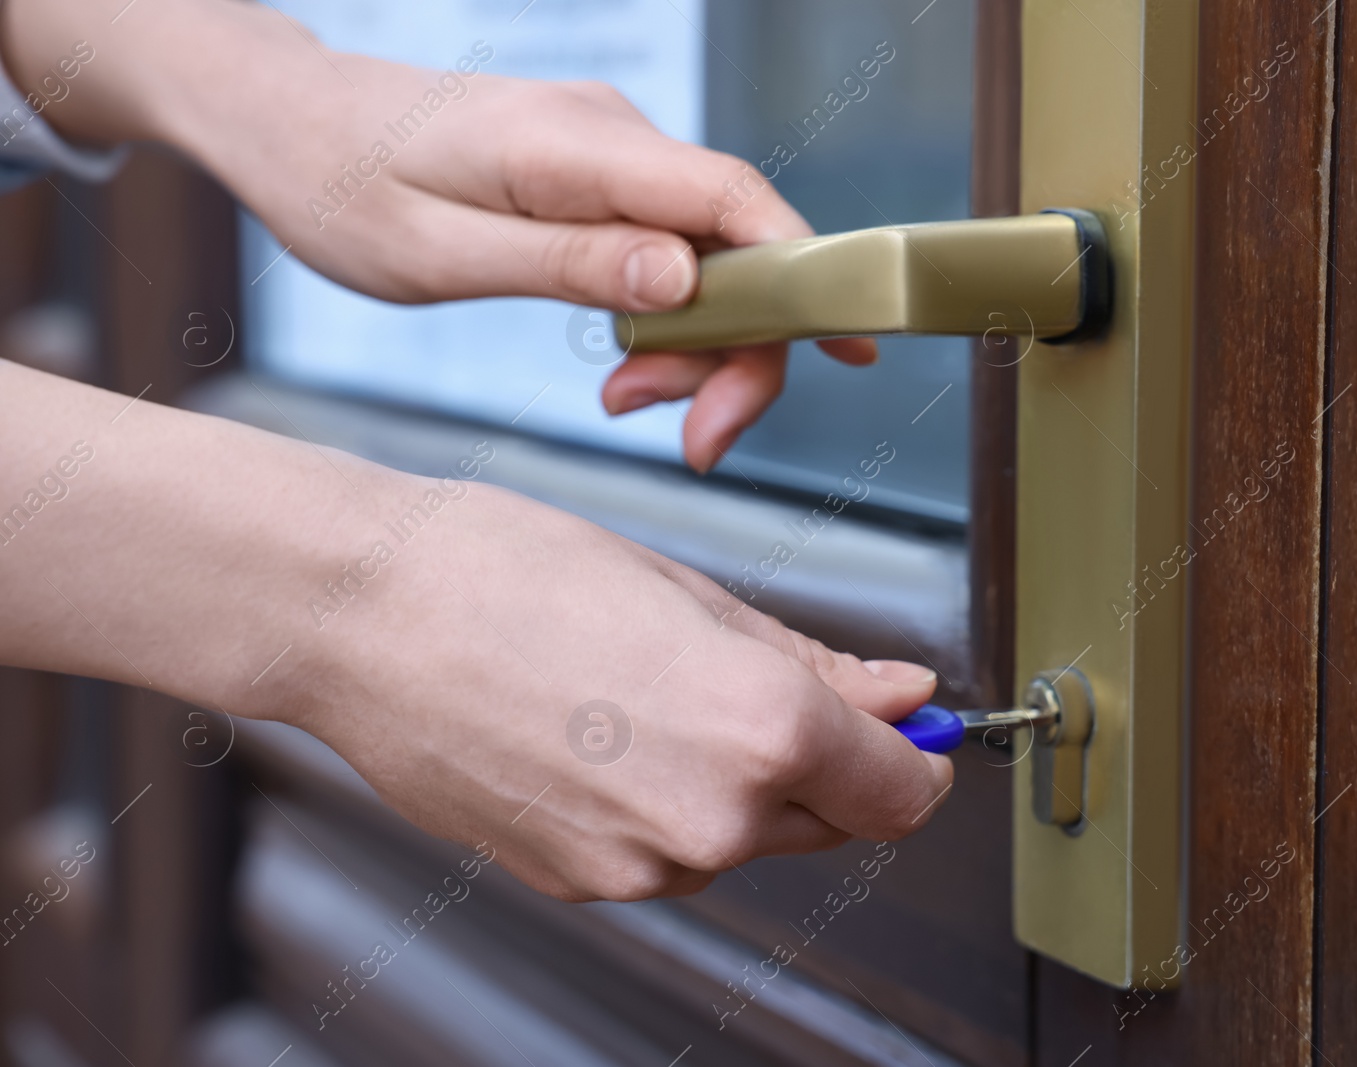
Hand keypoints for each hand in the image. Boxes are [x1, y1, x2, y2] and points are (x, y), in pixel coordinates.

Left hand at [0, 0, 875, 471]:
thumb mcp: (439, 254)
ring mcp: (610, 153)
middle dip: (739, 350)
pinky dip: (667, 319)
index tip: (849, 349)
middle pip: (736, 242)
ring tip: (627, 404)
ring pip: (708, 257)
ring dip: (695, 345)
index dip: (806, 271)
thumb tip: (687, 281)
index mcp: (574, 146)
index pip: (729, 199)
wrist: (288, 121)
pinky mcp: (598, 177)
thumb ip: (568, 264)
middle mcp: (612, 136)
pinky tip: (624, 367)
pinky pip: (669, 251)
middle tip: (692, 440)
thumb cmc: (341, 186)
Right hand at [0, 362, 952, 899]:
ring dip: (733, 783)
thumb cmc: (512, 573)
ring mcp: (642, 865)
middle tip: (758, 684)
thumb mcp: (693, 593)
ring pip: (744, 838)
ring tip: (648, 693)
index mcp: (762, 729)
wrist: (365, 616)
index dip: (919, 760)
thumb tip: (906, 697)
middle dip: (824, 766)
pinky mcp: (581, 883)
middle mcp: (714, 818)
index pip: (902, 794)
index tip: (912, 734)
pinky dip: (662, 804)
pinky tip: (603, 733)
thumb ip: (818, 666)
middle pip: (831, 821)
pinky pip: (666, 853)